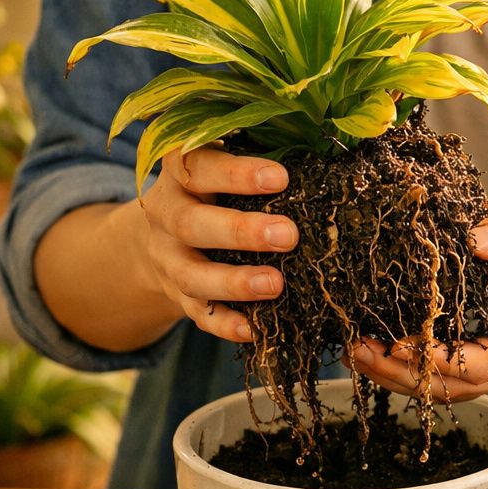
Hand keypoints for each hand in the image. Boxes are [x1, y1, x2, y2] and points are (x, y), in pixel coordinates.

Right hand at [136, 145, 299, 342]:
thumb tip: (324, 161)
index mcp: (180, 174)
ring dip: (234, 282)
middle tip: (289, 236)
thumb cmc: (216, 190)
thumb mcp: (223, 165)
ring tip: (276, 284)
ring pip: (192, 275)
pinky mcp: (177, 296)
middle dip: (241, 231)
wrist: (163, 234)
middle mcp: (166, 215)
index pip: (198, 167)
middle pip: (191, 223)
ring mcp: (168, 260)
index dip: (236, 174)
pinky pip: (198, 315)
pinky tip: (255, 329)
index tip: (281, 178)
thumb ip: (258, 159)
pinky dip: (225, 324)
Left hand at [350, 203, 487, 401]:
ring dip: (400, 377)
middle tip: (360, 349)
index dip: (445, 358)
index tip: (403, 342)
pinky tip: (374, 354)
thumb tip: (474, 241)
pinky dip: (410, 372)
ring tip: (355, 353)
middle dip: (408, 372)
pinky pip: (448, 381)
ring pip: (450, 390)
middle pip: (462, 384)